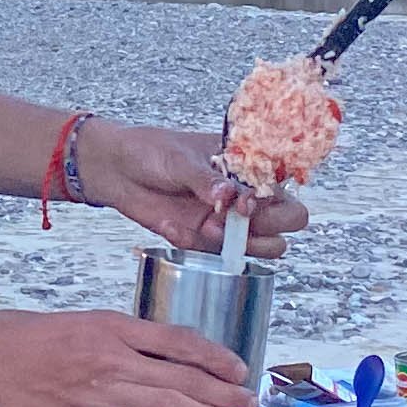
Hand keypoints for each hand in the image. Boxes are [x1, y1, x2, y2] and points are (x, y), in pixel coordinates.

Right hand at [0, 300, 257, 406]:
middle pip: (182, 376)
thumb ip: (123, 346)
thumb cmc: (28, 340)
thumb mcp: (83, 327)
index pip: (178, 341)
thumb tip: (164, 366)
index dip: (215, 357)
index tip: (240, 368)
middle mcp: (112, 357)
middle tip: (250, 402)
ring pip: (167, 404)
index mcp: (112, 327)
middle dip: (223, 391)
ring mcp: (99, 392)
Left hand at [77, 118, 308, 257]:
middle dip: (271, 224)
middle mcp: (245, 195)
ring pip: (267, 246)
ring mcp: (228, 221)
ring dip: (246, 243)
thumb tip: (227, 196)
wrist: (116, 169)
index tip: (247, 198)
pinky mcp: (205, 240)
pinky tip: (175, 226)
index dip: (276, 195)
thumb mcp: (181, 159)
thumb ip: (206, 179)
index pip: (285, 184)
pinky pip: (219, 254)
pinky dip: (201, 245)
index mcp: (247, 166)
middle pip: (289, 220)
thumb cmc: (153, 152)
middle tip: (239, 217)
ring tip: (211, 226)